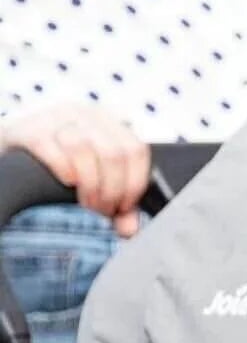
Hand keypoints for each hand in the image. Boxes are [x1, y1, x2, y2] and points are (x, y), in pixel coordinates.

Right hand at [0, 103, 149, 237]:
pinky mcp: (29, 129)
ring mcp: (54, 118)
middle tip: (102, 209)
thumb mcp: (93, 177)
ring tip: (86, 202)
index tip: (124, 206)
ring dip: (90, 185)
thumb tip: (130, 229)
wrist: (14, 149)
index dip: (135, 184)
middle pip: (113, 154)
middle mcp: (83, 114)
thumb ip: (117, 203)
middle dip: (112, 191)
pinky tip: (67, 182)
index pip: (136, 150)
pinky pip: (53, 150)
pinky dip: (65, 171)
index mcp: (107, 122)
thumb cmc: (61, 163)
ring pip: (84, 150)